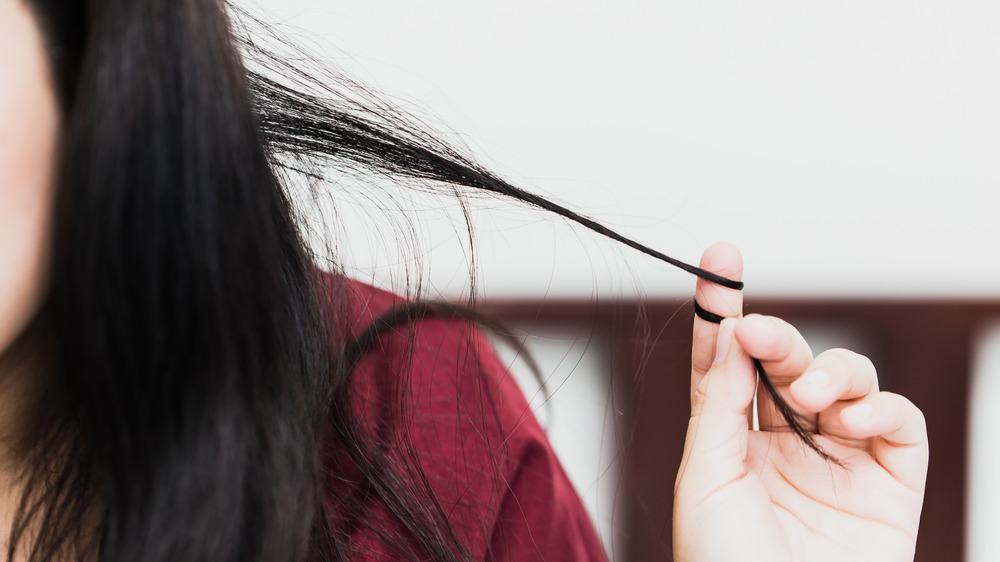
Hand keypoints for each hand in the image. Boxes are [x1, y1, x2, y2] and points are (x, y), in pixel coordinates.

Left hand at [673, 243, 927, 561]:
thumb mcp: (704, 478)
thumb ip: (720, 403)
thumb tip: (733, 335)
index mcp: (731, 440)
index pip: (728, 362)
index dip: (723, 310)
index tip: (720, 258)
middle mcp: (785, 443)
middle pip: (785, 362)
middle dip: (776, 337)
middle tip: (759, 330)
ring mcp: (840, 459)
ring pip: (847, 379)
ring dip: (828, 371)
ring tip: (808, 395)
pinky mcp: (890, 483)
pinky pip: (897, 421)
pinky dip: (878, 407)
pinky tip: (846, 420)